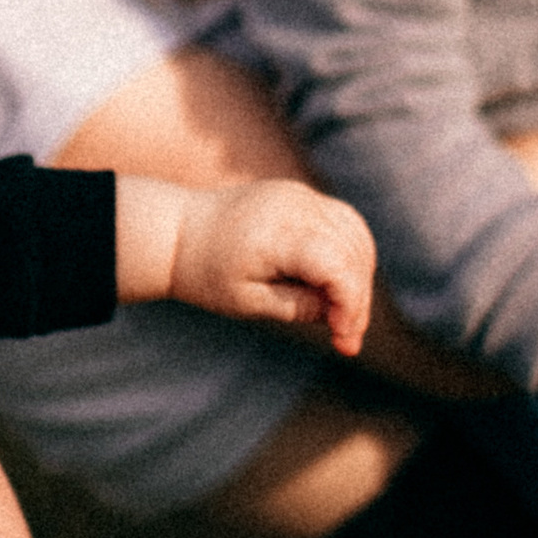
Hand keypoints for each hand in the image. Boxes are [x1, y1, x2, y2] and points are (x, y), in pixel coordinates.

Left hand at [120, 175, 375, 354]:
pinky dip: (350, 254)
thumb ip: (298, 307)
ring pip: (356, 234)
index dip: (349, 304)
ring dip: (359, 276)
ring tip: (342, 318)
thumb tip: (341, 314)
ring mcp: (301, 195)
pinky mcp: (302, 196)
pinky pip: (343, 222)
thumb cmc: (206, 272)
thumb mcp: (248, 302)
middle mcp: (296, 205)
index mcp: (278, 232)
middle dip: (357, 299)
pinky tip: (337, 288)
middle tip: (345, 342)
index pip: (336, 265)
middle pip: (353, 252)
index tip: (342, 342)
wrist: (177, 232)